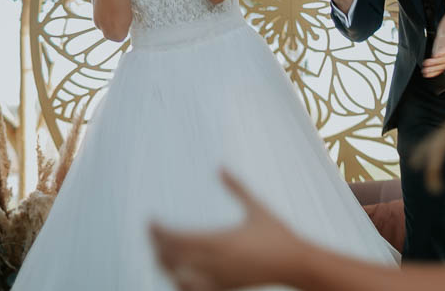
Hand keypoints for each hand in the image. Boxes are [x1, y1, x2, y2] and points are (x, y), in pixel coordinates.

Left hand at [150, 170, 301, 290]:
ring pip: (177, 275)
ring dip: (165, 263)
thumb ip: (236, 187)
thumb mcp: (256, 207)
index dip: (158, 230)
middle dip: (157, 244)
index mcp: (219, 241)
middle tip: (151, 231)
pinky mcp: (222, 288)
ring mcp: (217, 279)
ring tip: (159, 250)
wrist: (294, 263)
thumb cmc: (277, 233)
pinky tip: (177, 271)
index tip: (150, 220)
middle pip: (171, 257)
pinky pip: (191, 289)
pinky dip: (179, 280)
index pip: (176, 238)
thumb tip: (220, 167)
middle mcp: (214, 262)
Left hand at [423, 0, 444, 78]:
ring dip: (434, 69)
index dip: (443, 51)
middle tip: (427, 64)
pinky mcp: (441, 56)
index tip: (436, 55)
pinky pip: (440, 66)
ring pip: (442, 64)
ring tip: (425, 72)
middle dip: (436, 63)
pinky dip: (434, 71)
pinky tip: (426, 74)